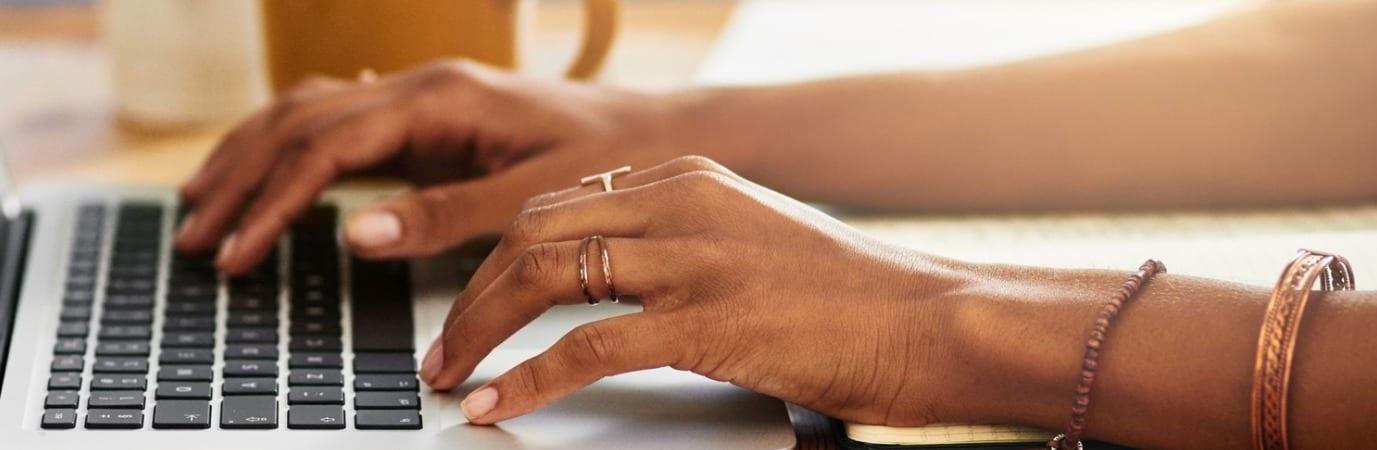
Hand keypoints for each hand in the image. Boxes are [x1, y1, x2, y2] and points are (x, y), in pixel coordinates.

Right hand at [174, 59, 693, 273]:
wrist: (658, 132)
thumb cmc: (609, 161)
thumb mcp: (531, 199)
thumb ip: (442, 216)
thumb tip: (354, 234)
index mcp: (440, 100)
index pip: (325, 147)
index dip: (271, 203)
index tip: (238, 254)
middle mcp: (420, 87)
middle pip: (297, 122)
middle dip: (238, 180)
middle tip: (193, 238)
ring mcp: (420, 97)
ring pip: (307, 112)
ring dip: (249, 157)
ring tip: (201, 205)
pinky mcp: (427, 117)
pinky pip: (337, 120)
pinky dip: (288, 145)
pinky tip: (264, 164)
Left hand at [421, 156, 989, 425]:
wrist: (934, 321)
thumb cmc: (853, 299)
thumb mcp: (753, 244)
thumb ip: (682, 247)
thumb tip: (611, 284)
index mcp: (689, 179)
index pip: (559, 204)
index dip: (496, 256)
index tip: (466, 299)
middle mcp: (682, 204)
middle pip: (534, 232)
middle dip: (470, 293)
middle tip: (442, 347)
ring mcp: (694, 259)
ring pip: (544, 277)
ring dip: (480, 331)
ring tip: (452, 375)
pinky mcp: (709, 320)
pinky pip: (587, 347)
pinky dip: (528, 378)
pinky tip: (499, 403)